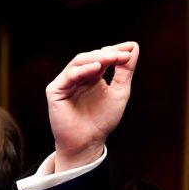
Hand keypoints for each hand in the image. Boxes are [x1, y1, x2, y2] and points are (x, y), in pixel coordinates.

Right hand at [45, 42, 137, 171]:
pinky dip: (82, 70)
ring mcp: (65, 83)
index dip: (115, 51)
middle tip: (123, 54)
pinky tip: (96, 68)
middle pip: (91, 57)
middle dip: (108, 54)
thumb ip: (125, 71)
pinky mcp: (55, 91)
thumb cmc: (102, 121)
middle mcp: (77, 77)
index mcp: (91, 76)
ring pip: (79, 62)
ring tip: (112, 58)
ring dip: (97, 58)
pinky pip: (69, 76)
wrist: (88, 143)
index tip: (130, 49)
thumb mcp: (119, 92)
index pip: (102, 57)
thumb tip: (133, 46)